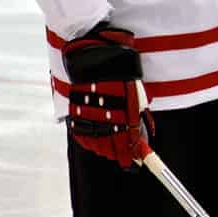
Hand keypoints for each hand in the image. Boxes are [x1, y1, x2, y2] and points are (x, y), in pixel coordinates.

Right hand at [62, 27, 153, 167]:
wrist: (93, 53)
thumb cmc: (119, 69)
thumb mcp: (134, 91)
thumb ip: (137, 112)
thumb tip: (143, 131)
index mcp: (123, 111)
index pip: (130, 141)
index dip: (135, 154)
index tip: (140, 162)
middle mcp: (105, 115)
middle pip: (113, 147)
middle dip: (122, 154)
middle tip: (128, 159)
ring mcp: (88, 115)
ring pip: (96, 144)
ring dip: (106, 150)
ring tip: (113, 153)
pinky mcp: (75, 112)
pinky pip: (81, 135)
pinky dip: (89, 142)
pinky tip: (96, 144)